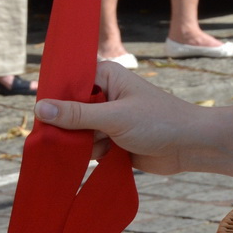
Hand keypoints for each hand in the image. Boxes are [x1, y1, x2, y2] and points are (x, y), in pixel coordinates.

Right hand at [33, 62, 200, 174]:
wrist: (191, 146)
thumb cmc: (159, 121)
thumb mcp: (115, 117)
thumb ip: (78, 114)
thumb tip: (40, 108)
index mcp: (107, 76)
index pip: (69, 82)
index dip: (54, 97)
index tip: (40, 114)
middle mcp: (105, 95)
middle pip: (69, 110)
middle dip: (67, 127)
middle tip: (69, 138)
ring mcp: (109, 119)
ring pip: (77, 133)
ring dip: (82, 144)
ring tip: (104, 146)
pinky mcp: (113, 140)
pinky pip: (89, 148)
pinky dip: (92, 155)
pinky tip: (106, 156)